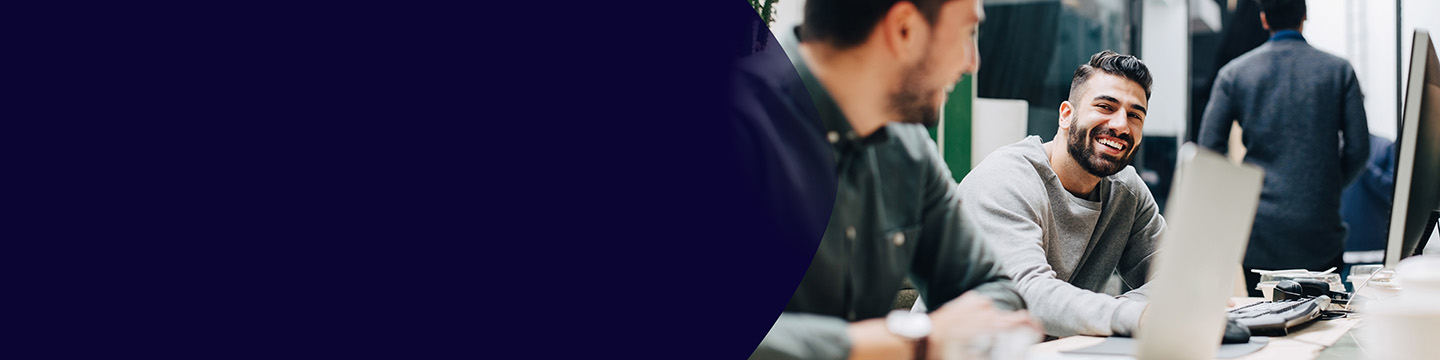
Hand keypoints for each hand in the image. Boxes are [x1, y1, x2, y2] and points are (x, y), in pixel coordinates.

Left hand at [927, 291, 1041, 359]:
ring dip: (991, 324)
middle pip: (1008, 320)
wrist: (923, 340)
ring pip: (995, 314)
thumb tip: (1012, 353)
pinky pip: (983, 308)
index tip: (1034, 332)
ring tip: (977, 337)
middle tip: (993, 344)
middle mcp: (988, 309)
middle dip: (1005, 333)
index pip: (1025, 320)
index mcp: (993, 324)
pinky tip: (970, 328)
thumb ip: (997, 353)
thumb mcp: (976, 358)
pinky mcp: (969, 299)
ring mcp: (978, 302)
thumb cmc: (947, 352)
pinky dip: (981, 317)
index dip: (1033, 327)